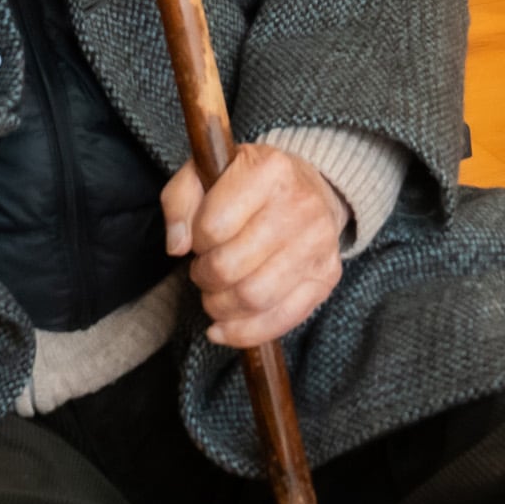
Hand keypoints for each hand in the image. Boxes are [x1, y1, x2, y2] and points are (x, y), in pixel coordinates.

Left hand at [164, 144, 347, 348]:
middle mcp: (301, 205)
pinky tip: (224, 328)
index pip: (213, 226)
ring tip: (215, 295)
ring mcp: (318, 244)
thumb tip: (177, 246)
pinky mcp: (326, 277)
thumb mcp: (207, 171)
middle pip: (231, 267)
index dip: (195, 241)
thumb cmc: (250, 183)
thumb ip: (179, 201)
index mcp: (269, 170)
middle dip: (205, 278)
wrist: (312, 189)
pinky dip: (245, 333)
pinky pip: (282, 319)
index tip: (199, 239)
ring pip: (254, 299)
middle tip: (203, 271)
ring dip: (221, 307)